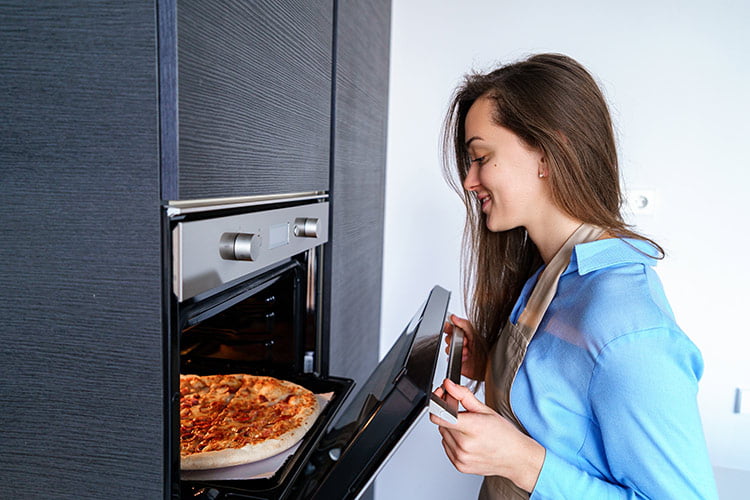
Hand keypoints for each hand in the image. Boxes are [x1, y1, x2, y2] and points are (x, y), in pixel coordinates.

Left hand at [429, 379, 544, 492]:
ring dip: (451, 429)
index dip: (437, 403)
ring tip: (469, 430)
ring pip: (443, 435)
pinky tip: (468, 440)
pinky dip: (453, 441)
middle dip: (448, 415)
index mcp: (473, 428)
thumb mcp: (485, 410)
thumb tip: (449, 386)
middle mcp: (465, 445)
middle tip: (464, 416)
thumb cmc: (504, 435)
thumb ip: (463, 395)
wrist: (516, 458)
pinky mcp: (460, 466)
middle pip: (441, 423)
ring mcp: (462, 458)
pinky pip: (447, 447)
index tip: (441, 398)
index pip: (440, 415)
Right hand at [444, 314, 482, 379]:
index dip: (449, 326)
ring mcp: (460, 351)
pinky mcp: (458, 360)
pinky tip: (464, 357)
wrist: (490, 366)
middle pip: (448, 337)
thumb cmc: (487, 350)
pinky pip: (450, 358)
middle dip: (454, 339)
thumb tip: (453, 317)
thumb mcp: (476, 333)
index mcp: (466, 333)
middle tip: (465, 341)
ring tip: (466, 351)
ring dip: (456, 349)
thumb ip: (464, 324)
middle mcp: (462, 341)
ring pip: (448, 348)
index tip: (449, 327)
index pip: (452, 327)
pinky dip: (456, 357)